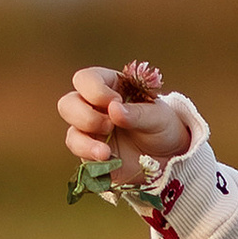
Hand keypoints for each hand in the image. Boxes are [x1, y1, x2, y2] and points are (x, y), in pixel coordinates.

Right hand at [58, 65, 189, 180]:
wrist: (169, 158)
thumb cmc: (163, 127)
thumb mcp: (159, 118)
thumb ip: (138, 113)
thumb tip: (113, 109)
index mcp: (110, 87)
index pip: (86, 79)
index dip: (94, 90)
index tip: (115, 101)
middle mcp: (94, 107)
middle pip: (68, 104)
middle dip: (85, 116)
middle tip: (109, 125)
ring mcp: (90, 131)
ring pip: (71, 131)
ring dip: (84, 140)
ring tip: (106, 151)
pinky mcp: (91, 152)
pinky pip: (79, 153)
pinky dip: (89, 156)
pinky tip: (106, 158)